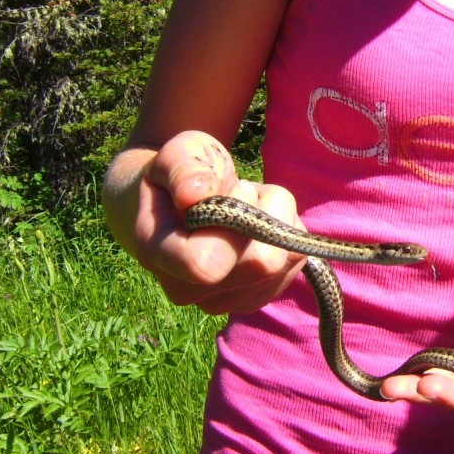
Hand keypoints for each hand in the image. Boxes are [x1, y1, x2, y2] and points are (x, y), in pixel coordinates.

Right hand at [133, 130, 305, 313]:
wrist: (180, 204)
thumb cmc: (180, 175)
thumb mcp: (179, 153)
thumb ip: (184, 170)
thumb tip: (195, 196)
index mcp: (158, 252)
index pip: (206, 265)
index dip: (233, 223)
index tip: (226, 190)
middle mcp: (188, 289)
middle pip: (261, 263)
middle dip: (264, 213)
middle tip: (242, 192)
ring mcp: (222, 300)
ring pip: (284, 260)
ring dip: (277, 222)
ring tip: (247, 207)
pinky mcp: (254, 299)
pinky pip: (295, 264)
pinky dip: (287, 237)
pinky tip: (259, 225)